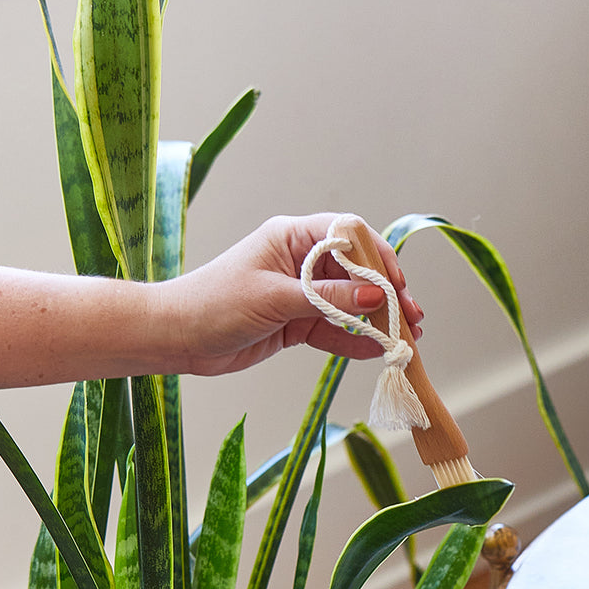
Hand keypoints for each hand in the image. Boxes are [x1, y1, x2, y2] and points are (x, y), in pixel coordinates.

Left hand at [162, 214, 424, 376]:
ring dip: (377, 322)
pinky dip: (355, 342)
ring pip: (350, 304)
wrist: (177, 337)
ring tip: (405, 340)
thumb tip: (377, 298)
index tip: (397, 287)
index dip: (378, 259)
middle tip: (412, 319)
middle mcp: (300, 261)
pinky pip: (334, 330)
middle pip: (356, 273)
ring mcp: (300, 293)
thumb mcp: (275, 299)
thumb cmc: (214, 303)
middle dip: (387, 296)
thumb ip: (328, 299)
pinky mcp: (296, 322)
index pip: (349, 236)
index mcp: (293, 237)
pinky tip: (377, 353)